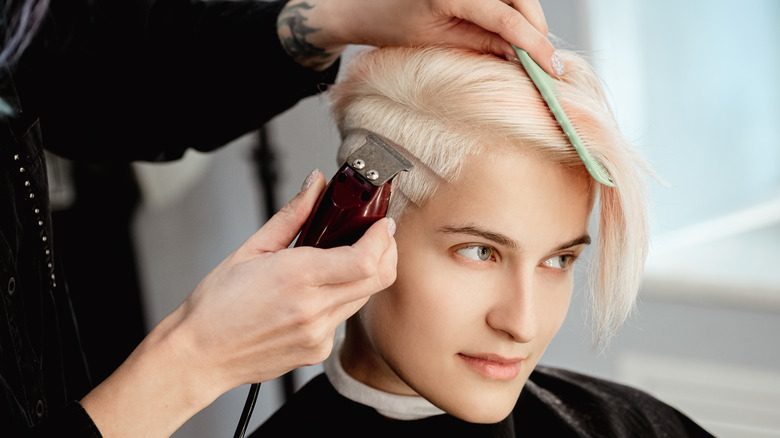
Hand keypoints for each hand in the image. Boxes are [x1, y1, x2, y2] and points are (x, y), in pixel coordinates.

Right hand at [81, 170, 396, 436]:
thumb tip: (315, 184)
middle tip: (377, 236)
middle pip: (379, 279)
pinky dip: (339, 301)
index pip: (366, 259)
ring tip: (339, 261)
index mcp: (297, 276)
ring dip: (363, 275)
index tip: (382, 224)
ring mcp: (318, 334)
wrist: (199, 355)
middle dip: (386, 252)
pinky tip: (314, 295)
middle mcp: (313, 308)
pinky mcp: (317, 350)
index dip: (384, 238)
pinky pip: (343, 319)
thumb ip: (293, 215)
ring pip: (363, 298)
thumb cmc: (217, 305)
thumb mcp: (251, 248)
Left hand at [278, 0, 560, 74]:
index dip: (533, 44)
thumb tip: (519, 55)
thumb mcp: (438, 41)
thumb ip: (481, 43)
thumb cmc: (390, 26)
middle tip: (545, 60)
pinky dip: (511, 7)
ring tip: (530, 47)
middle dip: (535, 27)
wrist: (360, 4)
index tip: (551, 66)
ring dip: (526, 16)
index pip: (506, 17)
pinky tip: (512, 28)